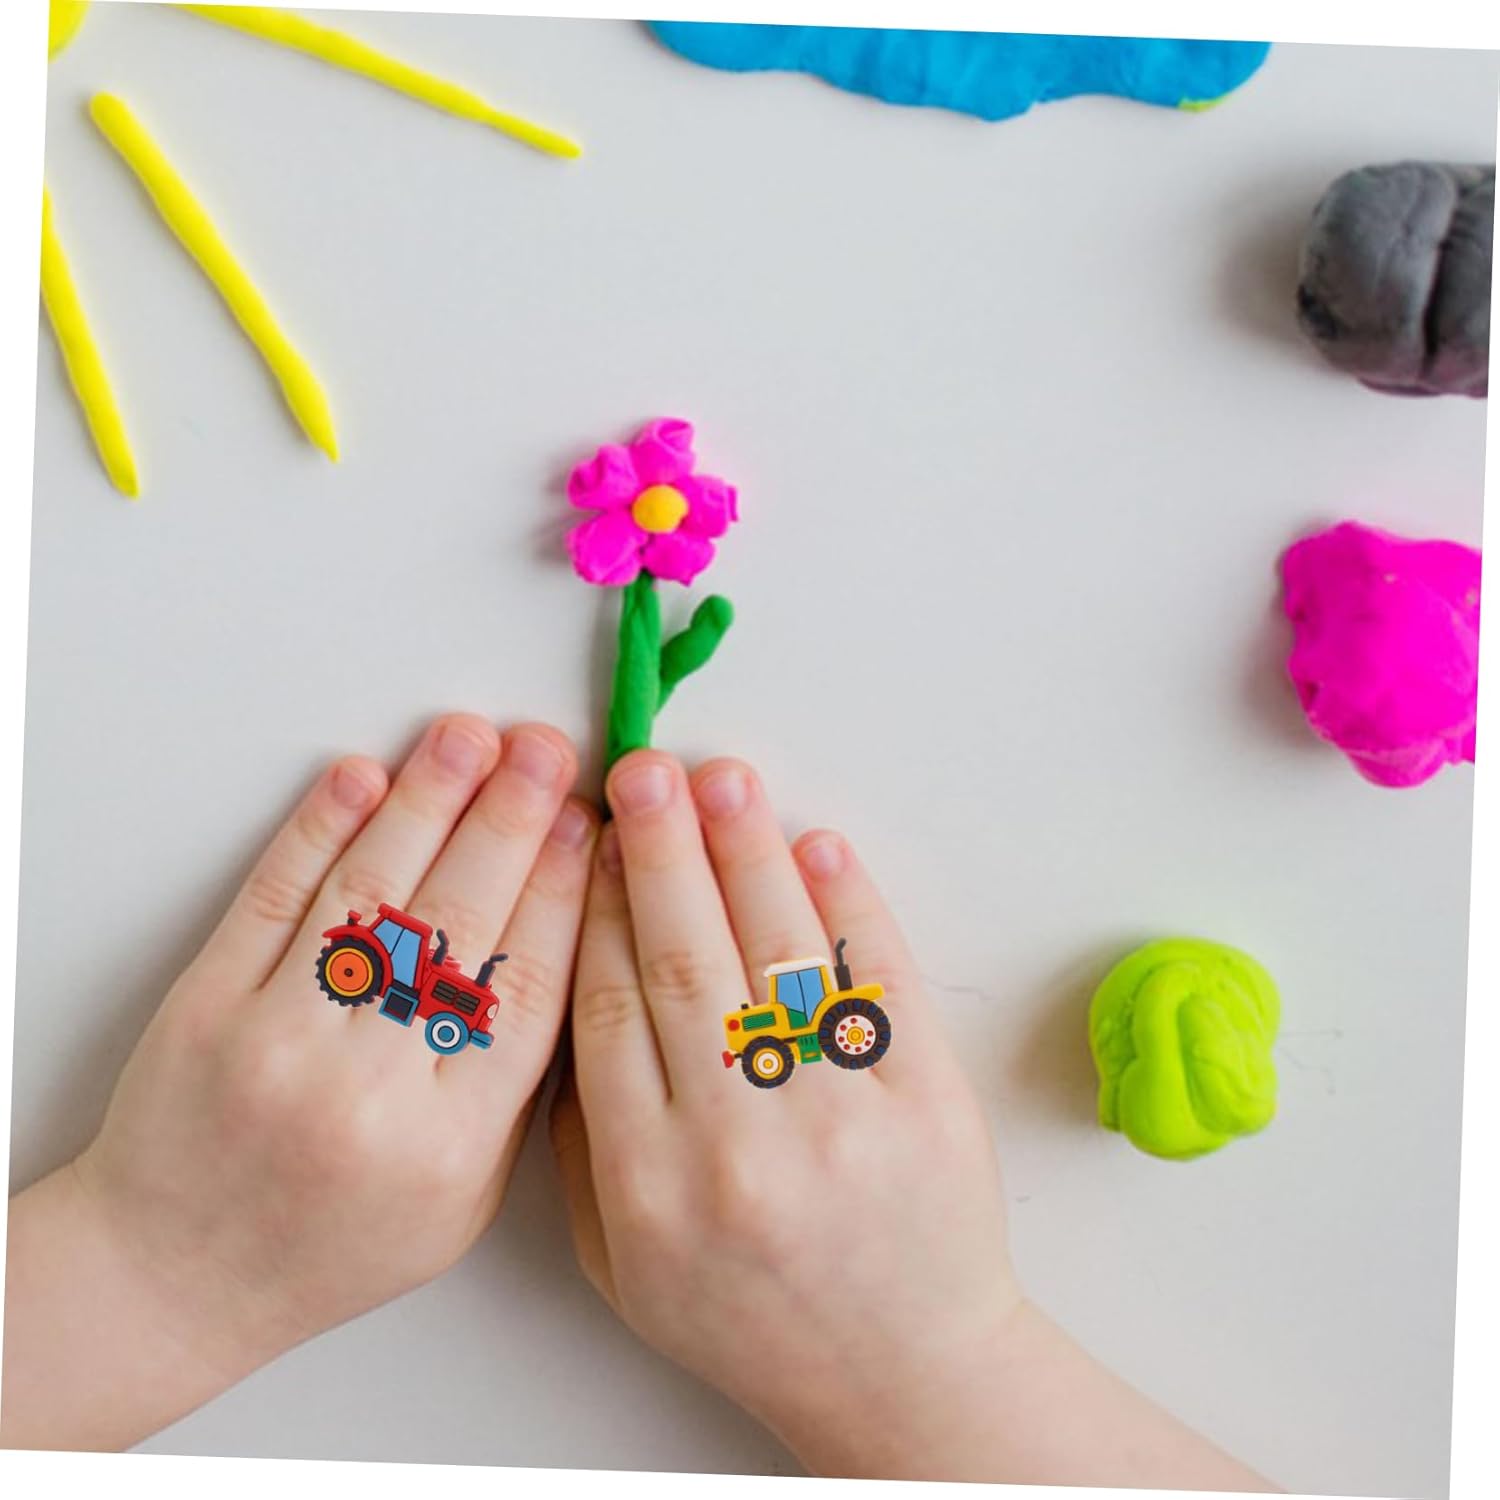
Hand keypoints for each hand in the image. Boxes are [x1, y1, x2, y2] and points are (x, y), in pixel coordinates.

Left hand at [3, 715, 596, 1450]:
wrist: (172, 1273)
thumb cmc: (330, 1239)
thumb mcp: (458, 1203)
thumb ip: (512, 1090)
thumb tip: (565, 949)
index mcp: (446, 1145)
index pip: (526, 989)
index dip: (561, 892)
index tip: (588, 824)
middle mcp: (364, 1090)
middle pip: (460, 924)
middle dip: (510, 822)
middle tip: (547, 752)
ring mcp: (277, 1042)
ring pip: (371, 894)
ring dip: (426, 801)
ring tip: (471, 736)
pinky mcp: (205, 1006)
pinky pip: (273, 897)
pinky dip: (319, 828)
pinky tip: (363, 777)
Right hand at [550, 750, 1020, 1475]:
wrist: (898, 1375)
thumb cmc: (749, 1315)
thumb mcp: (622, 1260)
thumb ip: (584, 1139)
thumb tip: (577, 991)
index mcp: (648, 1185)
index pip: (608, 1009)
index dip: (597, 909)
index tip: (590, 839)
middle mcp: (738, 1147)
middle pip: (683, 963)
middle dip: (656, 853)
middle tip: (640, 771)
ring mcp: (839, 1121)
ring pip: (775, 957)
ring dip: (744, 855)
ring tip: (720, 780)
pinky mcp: (925, 1102)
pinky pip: (878, 983)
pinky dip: (848, 906)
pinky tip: (817, 848)